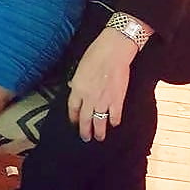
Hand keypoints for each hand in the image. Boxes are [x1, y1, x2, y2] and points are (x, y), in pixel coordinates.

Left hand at [67, 28, 136, 142]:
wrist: (113, 51)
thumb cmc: (96, 54)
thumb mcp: (80, 67)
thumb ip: (77, 80)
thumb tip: (74, 86)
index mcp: (77, 89)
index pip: (72, 108)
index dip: (73, 118)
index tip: (74, 123)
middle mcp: (88, 98)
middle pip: (84, 119)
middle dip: (84, 130)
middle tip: (85, 137)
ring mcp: (103, 101)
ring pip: (99, 122)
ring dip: (99, 131)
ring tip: (99, 137)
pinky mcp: (117, 100)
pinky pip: (115, 116)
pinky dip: (114, 121)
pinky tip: (114, 124)